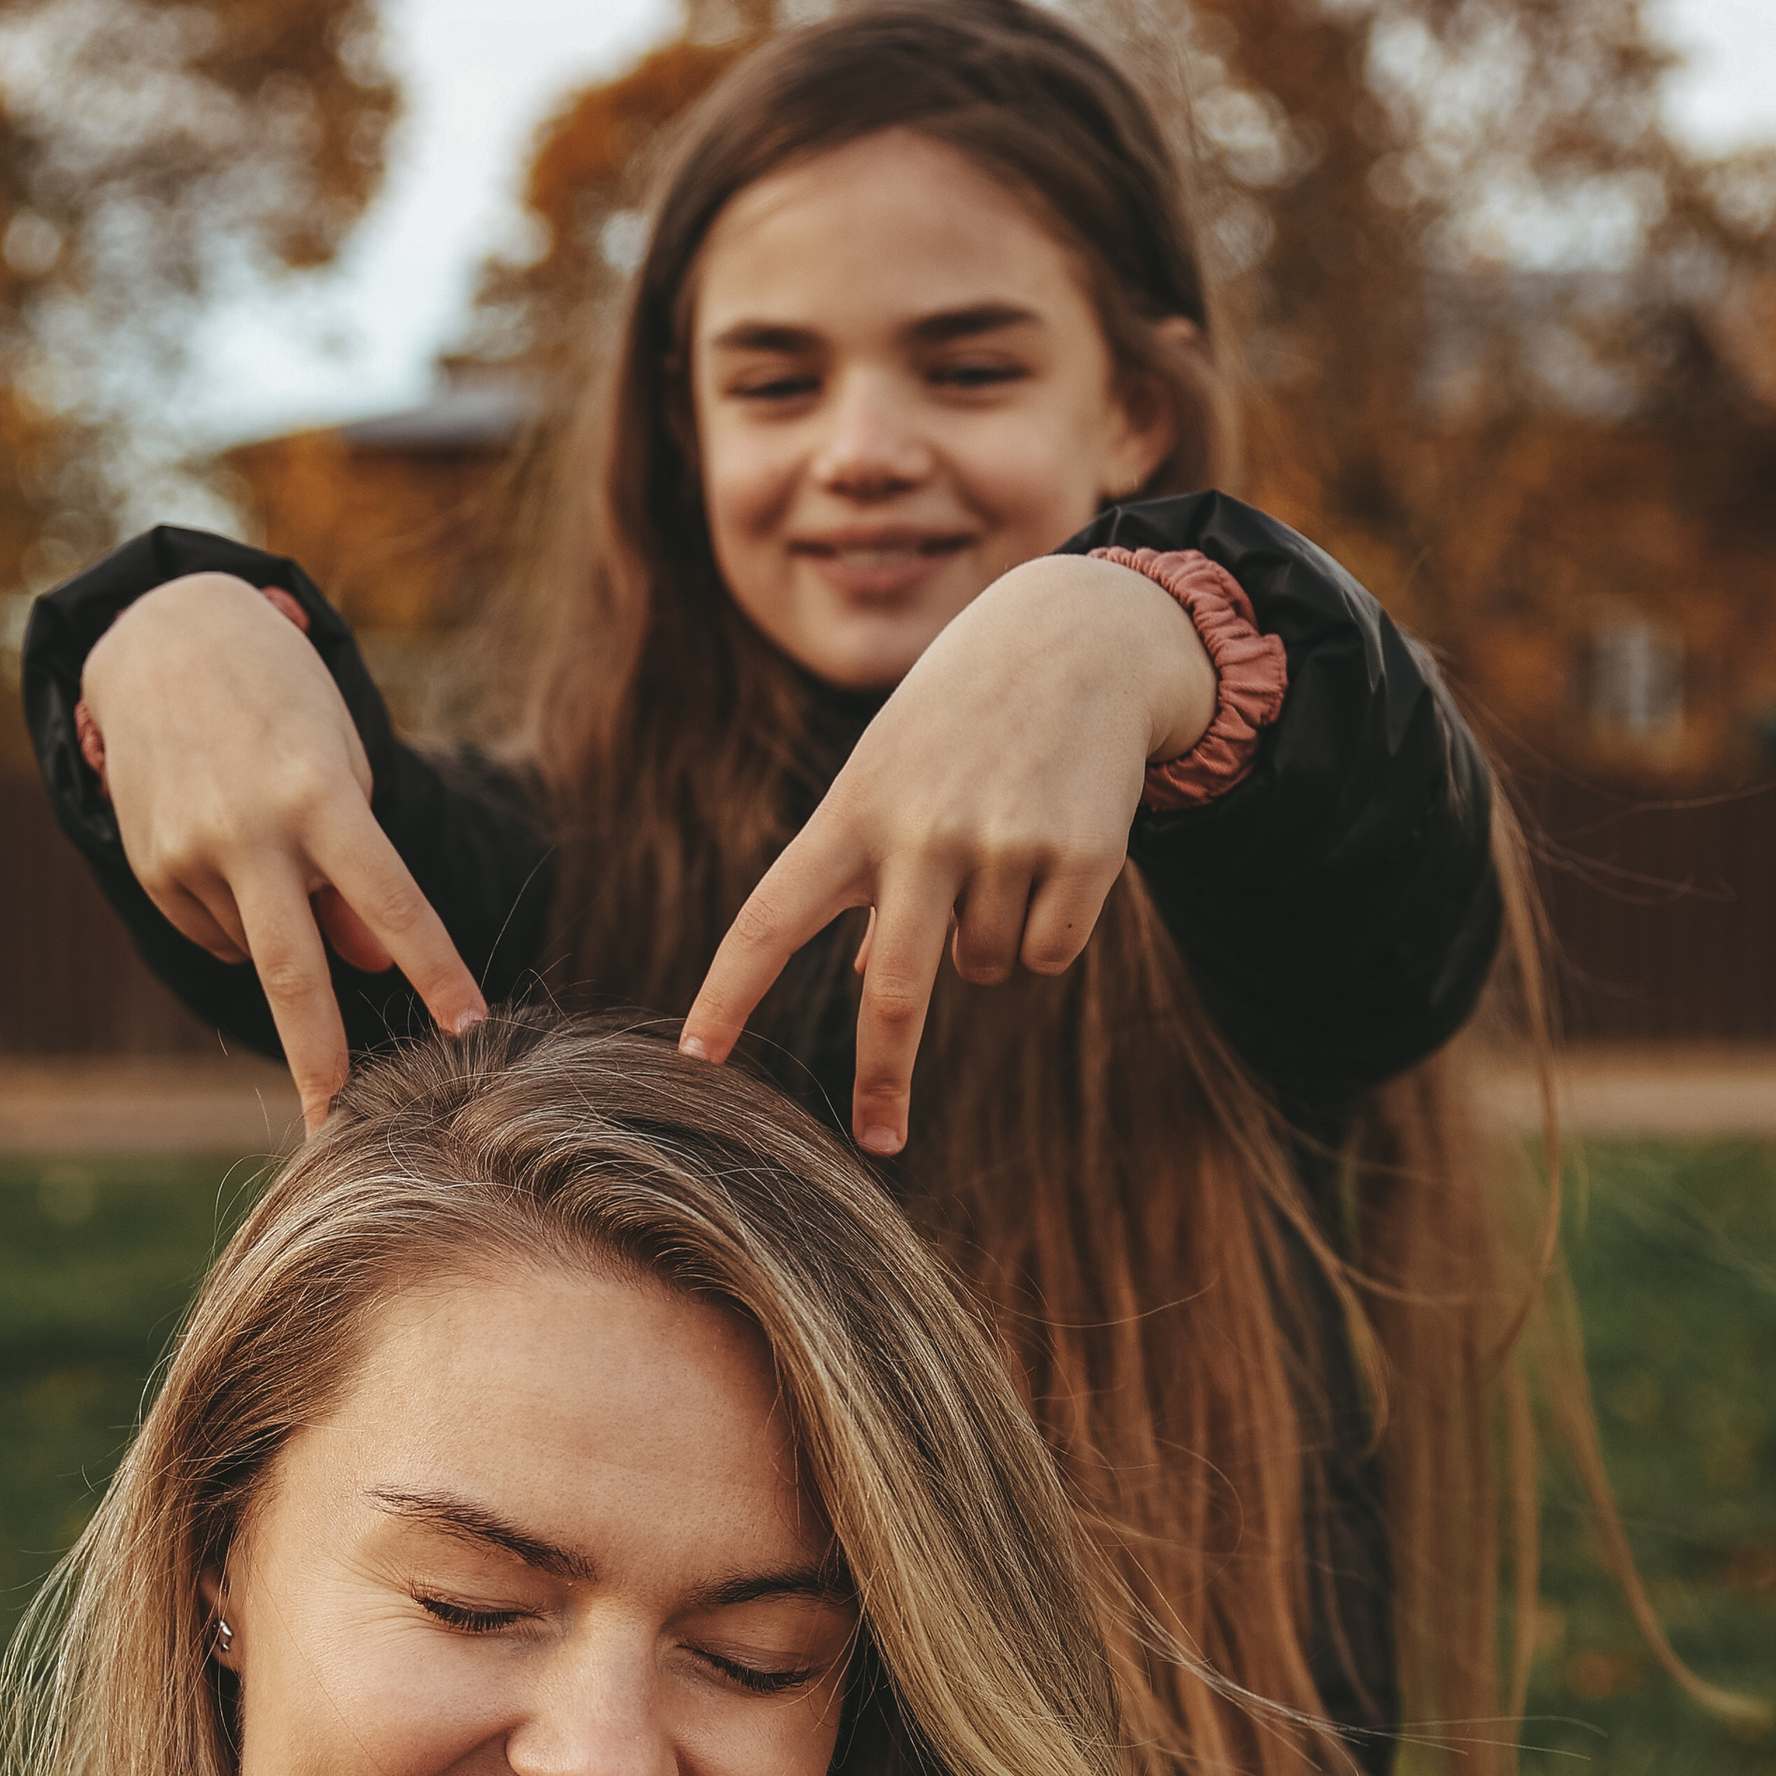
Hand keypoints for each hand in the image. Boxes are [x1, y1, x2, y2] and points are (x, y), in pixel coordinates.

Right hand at [78, 571, 487, 1131]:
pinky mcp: (149, 866)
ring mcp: (189, 853)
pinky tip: (223, 841)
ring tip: (265, 833)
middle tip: (338, 1131)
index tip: (470, 1032)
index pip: (393, 903)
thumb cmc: (281, 700)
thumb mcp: (341, 760)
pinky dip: (236, 911)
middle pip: (295, 974)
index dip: (436, 972)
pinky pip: (214, 927)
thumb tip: (367, 965)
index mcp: (319, 796)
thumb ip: (360, 867)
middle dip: (320, 1061)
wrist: (160, 634)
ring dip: (280, 929)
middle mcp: (250, 830)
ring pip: (256, 947)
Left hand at [678, 556, 1215, 1152]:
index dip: (730, 994)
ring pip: (985, 970)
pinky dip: (1052, 927)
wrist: (1077, 636)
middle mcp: (918, 832)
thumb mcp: (890, 777)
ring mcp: (1001, 844)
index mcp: (849, 814)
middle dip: (885, 1078)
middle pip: (894, 994)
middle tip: (881, 1140)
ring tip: (1005, 844)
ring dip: (990, 941)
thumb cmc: (959, 719)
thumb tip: (878, 980)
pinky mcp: (1080, 854)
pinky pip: (1049, 953)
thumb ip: (871, 875)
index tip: (695, 1061)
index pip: (770, 920)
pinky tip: (1058, 848)